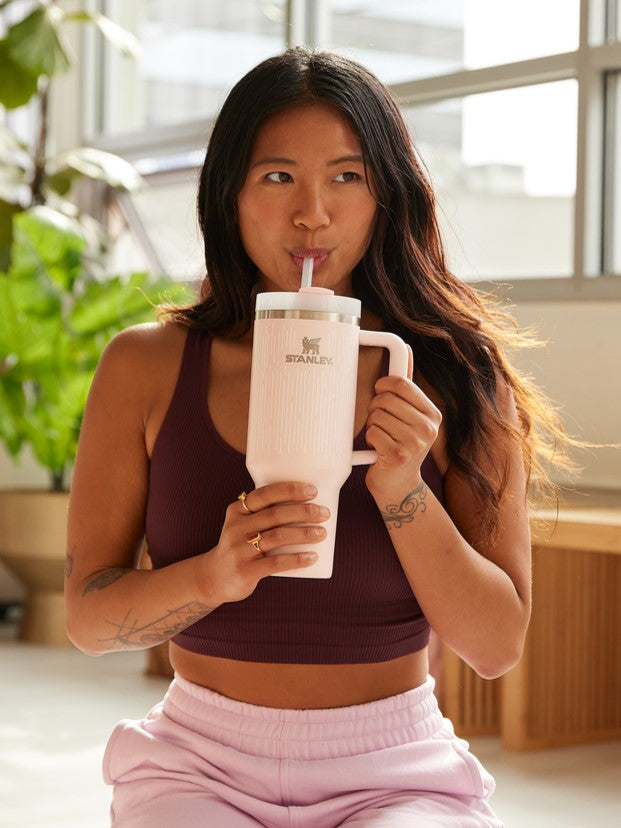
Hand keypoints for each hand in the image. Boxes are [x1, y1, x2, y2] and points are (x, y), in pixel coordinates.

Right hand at [198, 482, 328, 604]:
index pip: (265, 494)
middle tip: (324, 513)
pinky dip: (297, 559)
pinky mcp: (246, 571)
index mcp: (237, 510)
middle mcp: (236, 527)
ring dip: (304, 534)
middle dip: (304, 512)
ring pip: (277, 537)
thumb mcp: (242, 524)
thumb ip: (264, 513)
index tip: (313, 491)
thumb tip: (306, 503)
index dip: (290, 490)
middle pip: (275, 515)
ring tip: (322, 533)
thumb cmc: (239, 546)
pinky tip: (312, 557)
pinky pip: (275, 563)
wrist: (213, 578)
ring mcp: (239, 550)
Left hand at [364, 374, 441, 497]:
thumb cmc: (401, 445)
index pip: (402, 383)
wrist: (400, 486)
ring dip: (372, 425)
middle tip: (380, 420)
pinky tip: (378, 449)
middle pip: (386, 399)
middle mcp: (428, 428)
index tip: (380, 391)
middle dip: (375, 408)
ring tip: (382, 436)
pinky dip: (370, 439)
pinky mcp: (397, 455)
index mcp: (433, 414)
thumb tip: (406, 349)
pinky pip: (372, 432)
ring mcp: (415, 442)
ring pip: (377, 415)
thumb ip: (408, 387)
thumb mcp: (411, 416)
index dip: (384, 385)